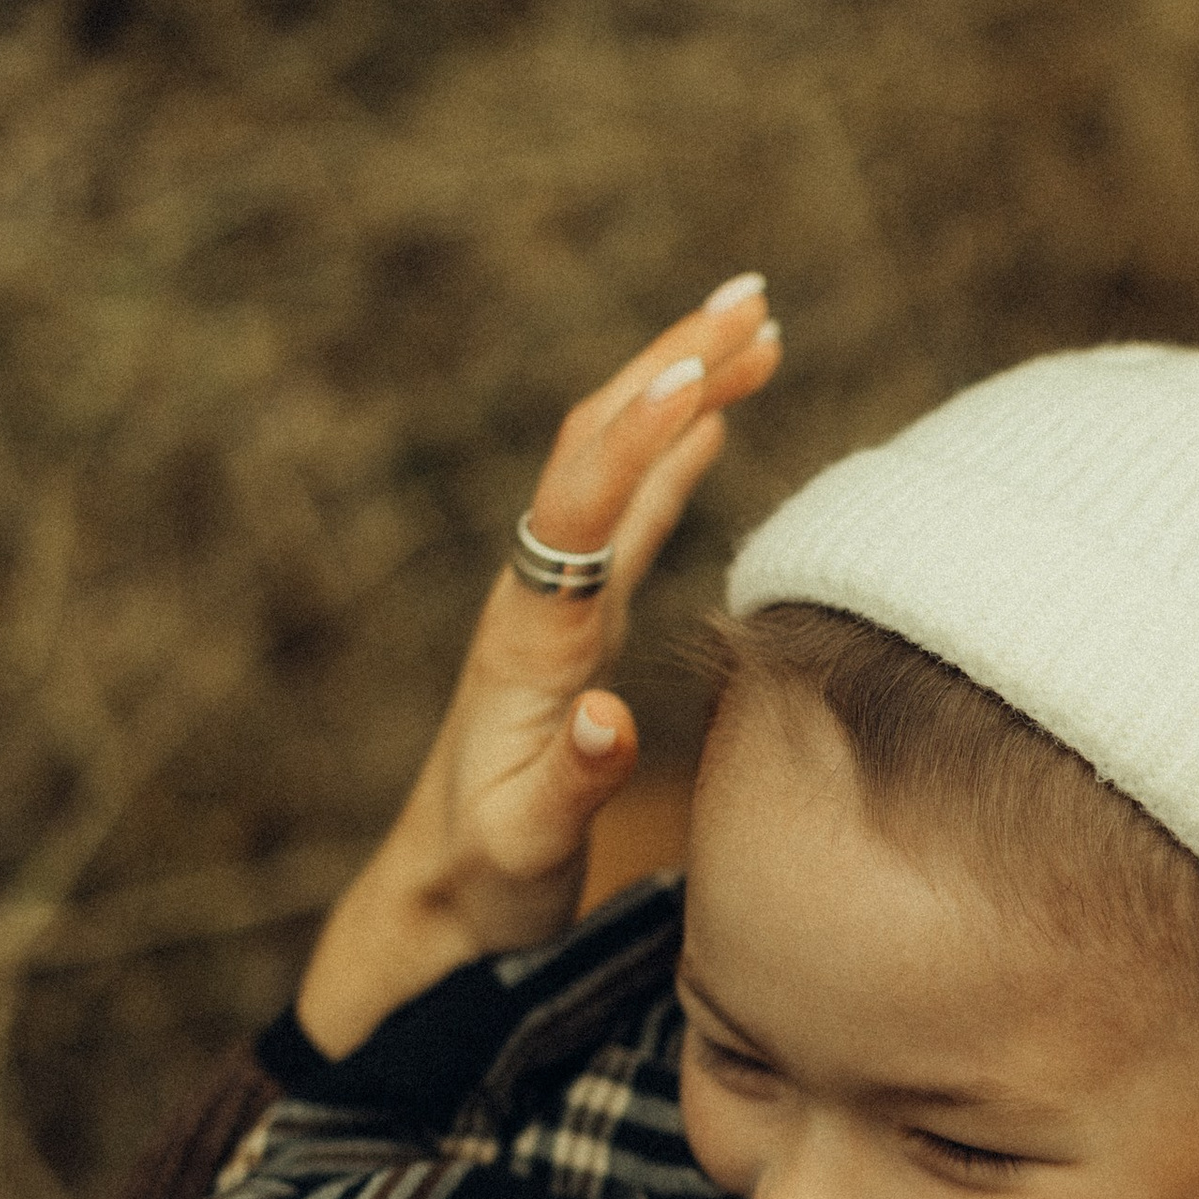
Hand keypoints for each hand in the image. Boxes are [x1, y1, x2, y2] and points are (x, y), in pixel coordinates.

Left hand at [296, 279, 782, 1053]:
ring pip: (618, 462)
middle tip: (755, 296)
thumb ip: (569, 783)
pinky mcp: (578, 619)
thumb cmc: (488, 880)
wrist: (441, 901)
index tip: (700, 373)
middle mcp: (537, 597)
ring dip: (683, 386)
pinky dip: (677, 450)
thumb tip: (607, 722)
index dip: (638, 437)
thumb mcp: (526, 848)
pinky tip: (714, 413)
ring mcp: (557, 601)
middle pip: (600, 447)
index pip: (580, 506)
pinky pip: (629, 509)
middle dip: (674, 364)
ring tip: (757, 323)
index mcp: (528, 638)